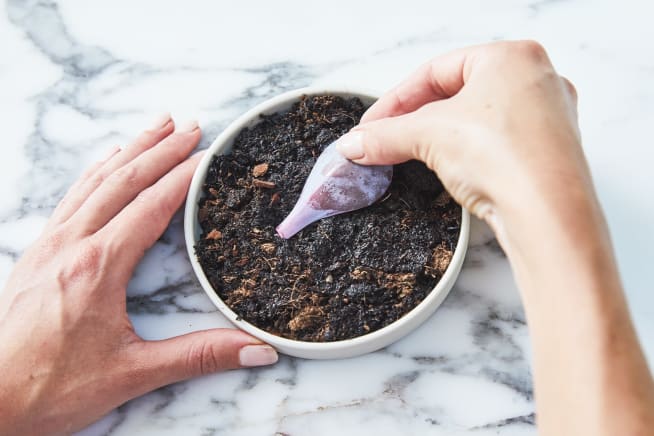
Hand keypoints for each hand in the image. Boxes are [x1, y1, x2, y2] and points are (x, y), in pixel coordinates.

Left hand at [0, 115, 277, 435]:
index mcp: (98, 266)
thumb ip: (199, 355)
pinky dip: (95, 172)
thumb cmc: (50, 388)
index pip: (152, 206)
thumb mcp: (133, 373)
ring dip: (130, 150)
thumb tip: (256, 349)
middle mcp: (71, 245)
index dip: (184, 176)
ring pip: (95, 182)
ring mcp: (49, 245)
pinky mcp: (37, 253)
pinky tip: (106, 160)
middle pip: (124, 181)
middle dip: (161, 150)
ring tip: (155, 126)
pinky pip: (71, 197)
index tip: (208, 154)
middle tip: (190, 125)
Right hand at [336, 40, 586, 246]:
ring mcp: (547, 118)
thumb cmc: (505, 157)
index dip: (396, 99)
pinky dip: (465, 153)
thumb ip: (386, 135)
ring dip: (438, 137)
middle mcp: (537, 80)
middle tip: (386, 139)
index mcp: (513, 56)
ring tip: (412, 155)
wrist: (547, 215)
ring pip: (476, 120)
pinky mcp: (545, 154)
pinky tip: (449, 170)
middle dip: (415, 119)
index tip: (371, 125)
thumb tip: (355, 143)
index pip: (436, 71)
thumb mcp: (429, 136)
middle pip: (456, 94)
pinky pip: (494, 144)